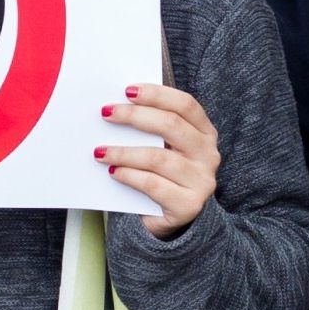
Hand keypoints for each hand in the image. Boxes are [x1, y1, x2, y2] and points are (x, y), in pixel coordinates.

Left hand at [102, 79, 218, 234]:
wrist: (174, 219)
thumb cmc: (164, 175)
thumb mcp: (165, 147)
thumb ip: (152, 129)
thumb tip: (118, 107)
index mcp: (205, 133)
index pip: (185, 105)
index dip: (157, 94)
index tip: (127, 90)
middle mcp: (208, 155)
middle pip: (172, 126)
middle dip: (135, 116)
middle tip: (107, 113)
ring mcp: (202, 181)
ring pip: (158, 158)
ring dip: (124, 152)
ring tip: (100, 151)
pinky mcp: (188, 205)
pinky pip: (152, 185)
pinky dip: (129, 176)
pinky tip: (113, 172)